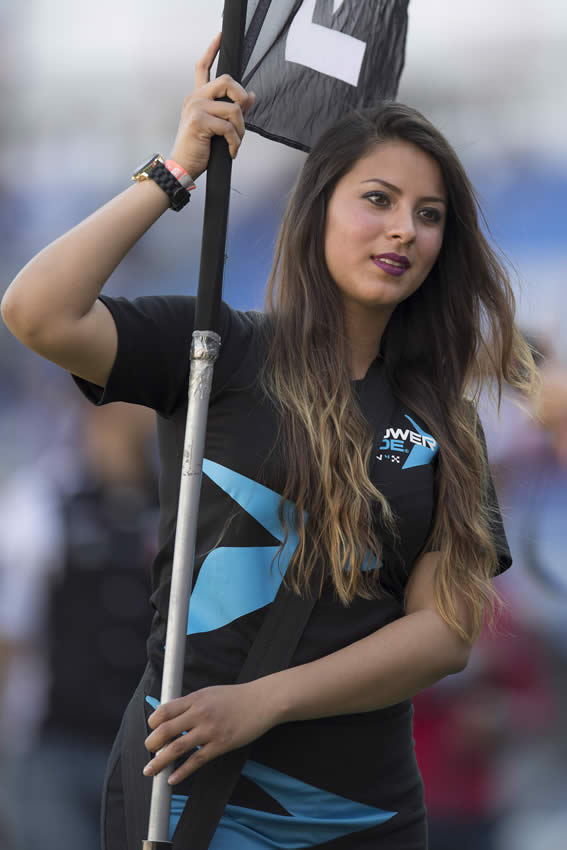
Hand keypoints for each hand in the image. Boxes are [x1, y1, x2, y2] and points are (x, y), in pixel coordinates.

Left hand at [143, 680, 278, 784]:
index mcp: (195, 699)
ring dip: (160, 761)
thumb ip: (192, 703)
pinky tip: (172, 779)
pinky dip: (182, 772)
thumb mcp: (210, 693)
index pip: (165, 710)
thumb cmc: (236, 697)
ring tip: (150, 771)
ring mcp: (210, 730)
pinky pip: (196, 761)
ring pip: (177, 747)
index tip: (151, 729)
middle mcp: (199, 713)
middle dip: (152, 743)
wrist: (262, 701)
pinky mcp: (221, 745)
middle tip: (148, 751)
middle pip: (166, 730)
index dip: (153, 722)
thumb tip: (173, 716)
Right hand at [169, 33, 255, 180]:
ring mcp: (196, 108)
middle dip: (242, 99)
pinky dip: (235, 141)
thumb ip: (233, 110)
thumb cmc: (198, 150)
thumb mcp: (217, 128)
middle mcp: (195, 98)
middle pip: (227, 81)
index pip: (203, 67)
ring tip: (236, 142)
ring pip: (233, 108)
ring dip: (241, 129)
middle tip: (241, 120)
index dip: (212, 50)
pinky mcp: (199, 121)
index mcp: (197, 97)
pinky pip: (229, 126)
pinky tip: (232, 151)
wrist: (183, 168)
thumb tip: (252, 95)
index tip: (220, 35)